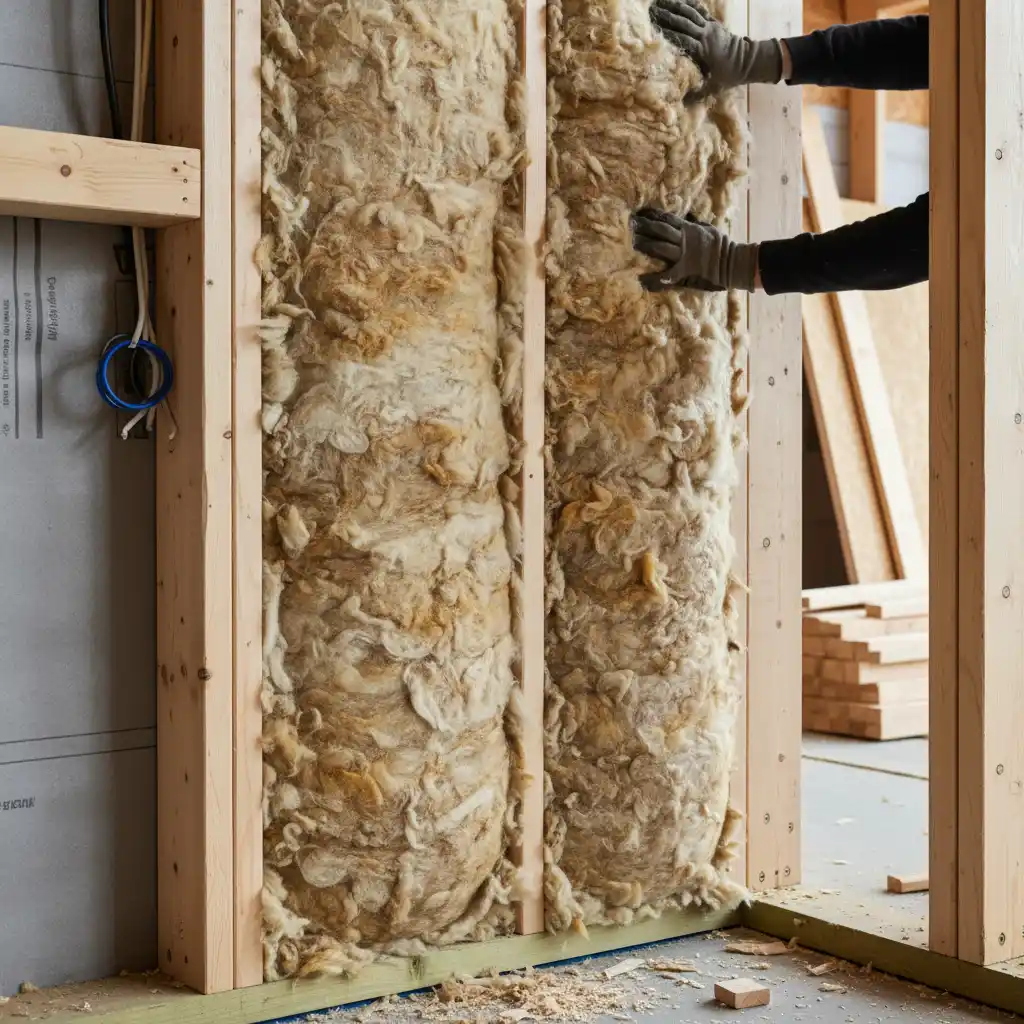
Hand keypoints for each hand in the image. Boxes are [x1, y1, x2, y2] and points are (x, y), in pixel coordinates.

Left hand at [631, 207, 758, 292]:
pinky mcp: (685, 271)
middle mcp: (684, 240)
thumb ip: (695, 223)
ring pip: (661, 247)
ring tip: (633, 243)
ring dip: (646, 245)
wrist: (731, 262)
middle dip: (645, 226)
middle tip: (630, 224)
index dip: (653, 215)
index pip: (668, 219)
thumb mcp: (708, 228)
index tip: (640, 212)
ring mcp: (684, 255)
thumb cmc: (721, 245)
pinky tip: (643, 280)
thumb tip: (688, 215)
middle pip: (661, 230)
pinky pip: (668, 275)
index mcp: (689, 229)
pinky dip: (655, 279)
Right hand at [649, 0, 782, 97]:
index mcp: (703, 49)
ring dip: (675, 7)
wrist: (749, 61)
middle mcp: (705, 35)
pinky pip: (700, 11)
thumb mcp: (712, 88)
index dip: (667, 32)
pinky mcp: (714, 24)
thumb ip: (696, 94)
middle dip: (666, 16)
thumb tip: (679, 103)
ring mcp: (710, 27)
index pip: (681, 38)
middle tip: (652, 11)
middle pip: (683, 22)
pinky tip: (680, 1)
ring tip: (661, 2)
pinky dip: (690, 5)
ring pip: (690, 13)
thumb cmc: (729, 76)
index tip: (654, 28)